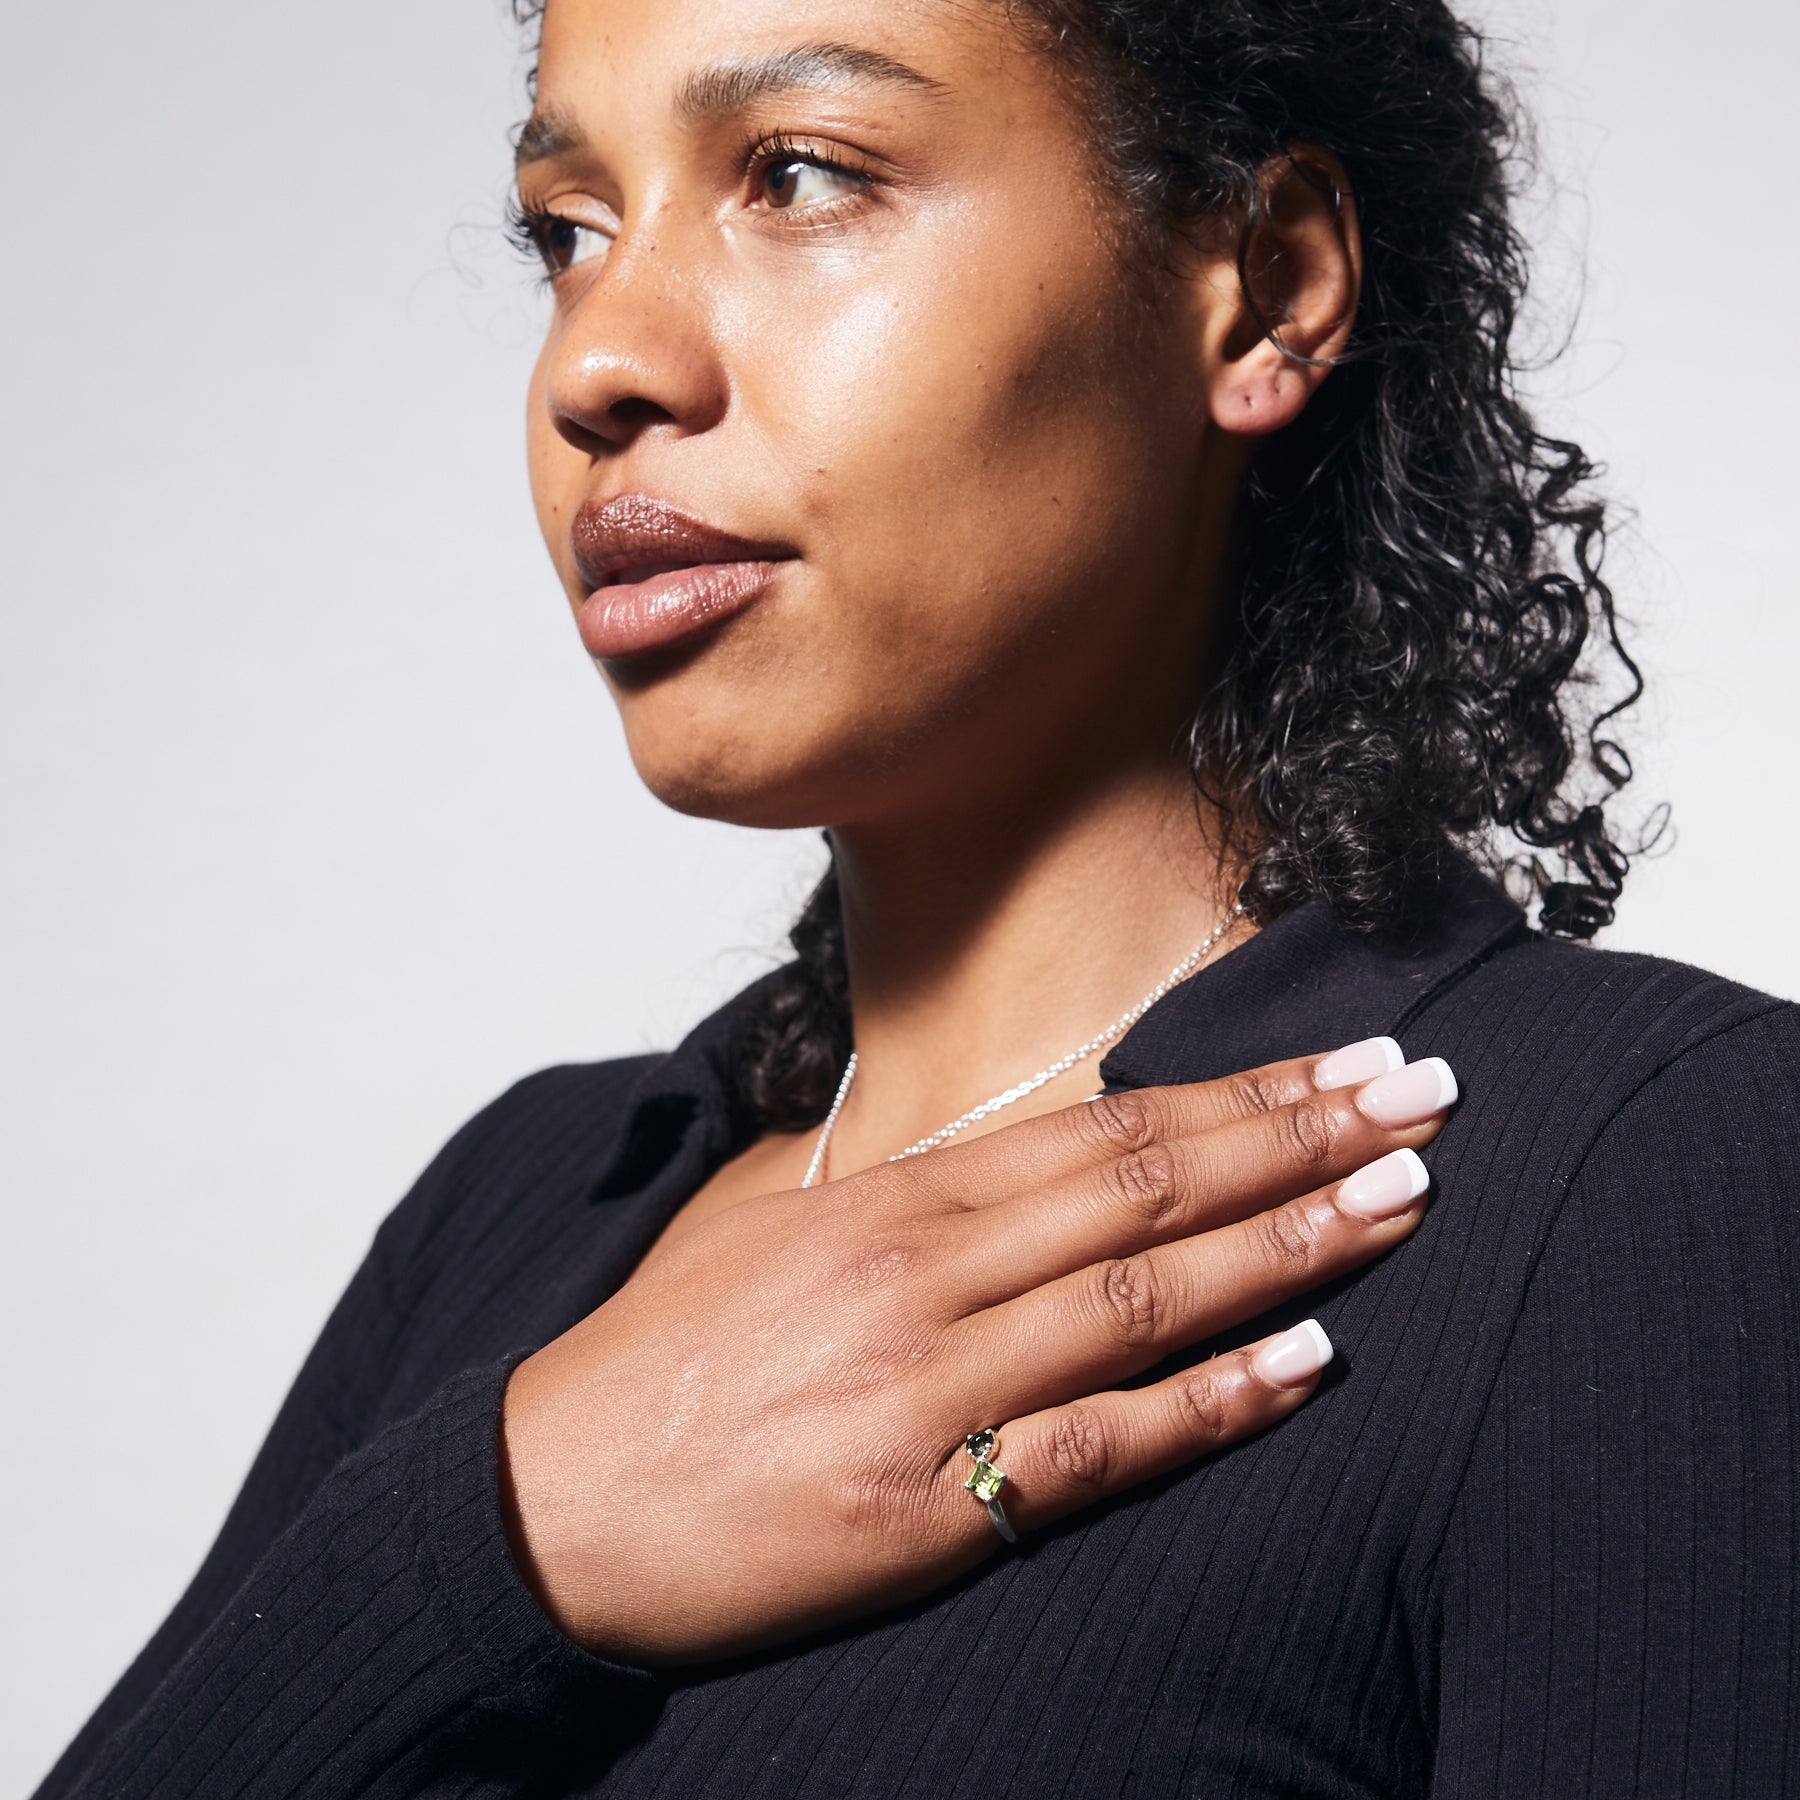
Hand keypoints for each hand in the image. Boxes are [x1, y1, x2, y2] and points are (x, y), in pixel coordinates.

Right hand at [498, 1038, 1455, 1663]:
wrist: (545, 1501)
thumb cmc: (668, 1361)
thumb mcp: (773, 1228)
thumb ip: (899, 1191)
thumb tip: (996, 1155)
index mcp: (897, 1200)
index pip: (1103, 1125)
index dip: (1240, 1092)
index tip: (1345, 1063)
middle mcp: (928, 1271)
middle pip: (1146, 1184)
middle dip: (1298, 1137)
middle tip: (1424, 1099)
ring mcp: (931, 1382)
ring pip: (1143, 1294)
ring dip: (1285, 1245)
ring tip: (1405, 1204)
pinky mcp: (924, 1501)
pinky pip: (1097, 1444)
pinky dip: (1211, 1404)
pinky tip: (1309, 1365)